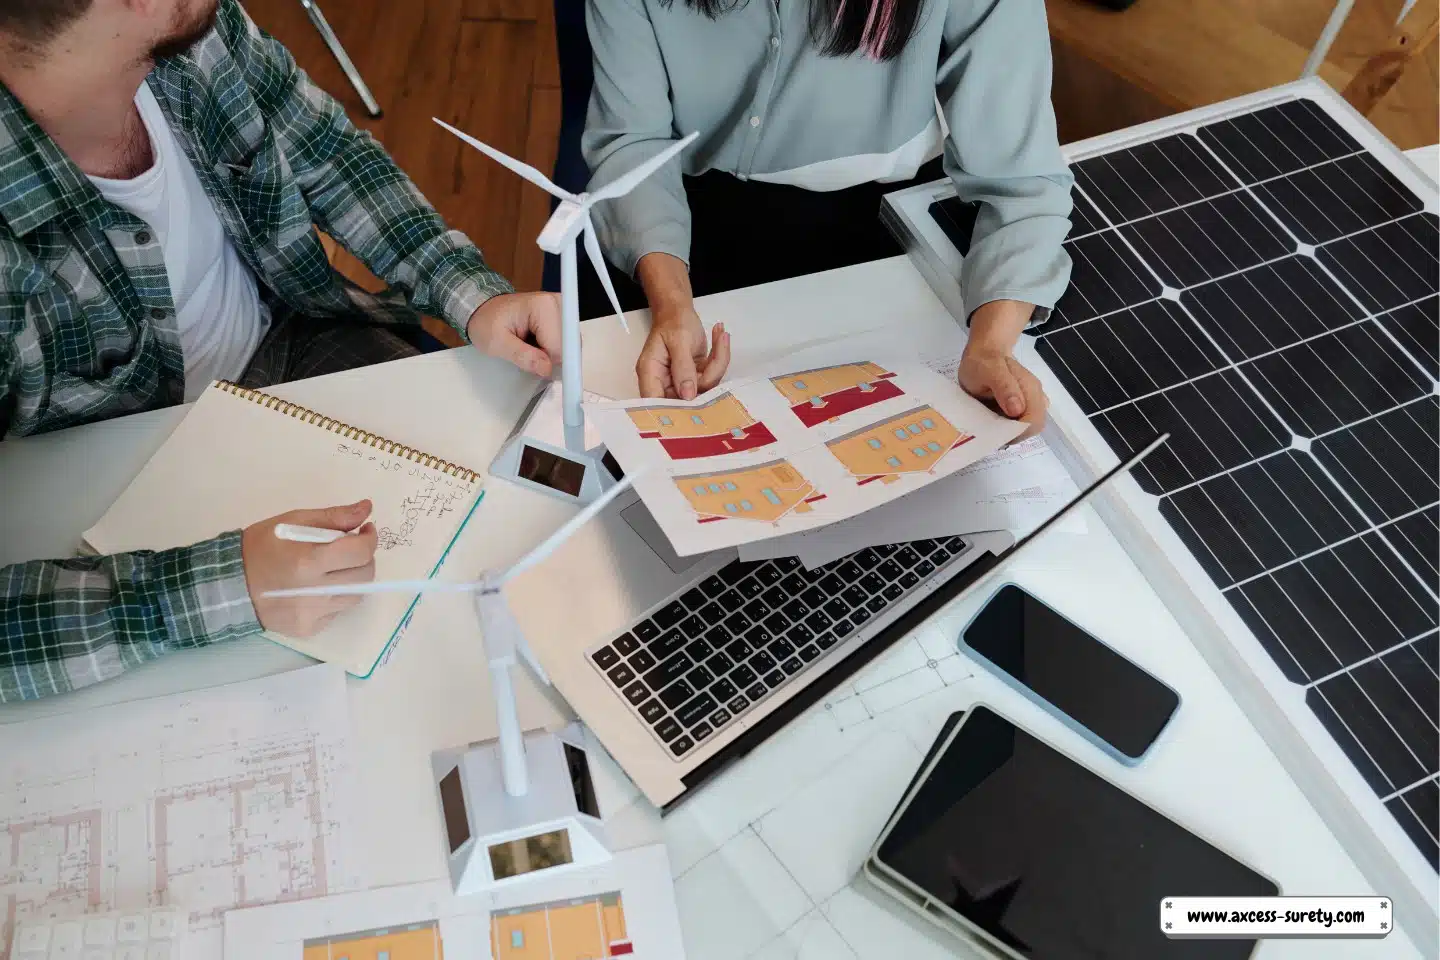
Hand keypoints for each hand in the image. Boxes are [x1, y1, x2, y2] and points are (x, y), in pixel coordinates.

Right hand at [241, 501, 378, 636]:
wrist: (229, 585)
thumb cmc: (260, 548)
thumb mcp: (293, 522)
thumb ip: (334, 517)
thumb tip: (366, 509)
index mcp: (308, 561)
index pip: (360, 552)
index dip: (369, 538)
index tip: (364, 530)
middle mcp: (314, 593)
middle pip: (364, 575)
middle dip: (363, 558)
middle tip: (349, 549)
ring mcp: (312, 615)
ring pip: (355, 596)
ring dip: (352, 578)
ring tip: (333, 568)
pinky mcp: (309, 629)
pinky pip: (337, 611)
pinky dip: (335, 597)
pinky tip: (316, 588)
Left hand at [467, 292, 562, 375]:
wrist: (485, 310)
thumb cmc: (487, 322)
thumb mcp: (496, 343)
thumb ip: (522, 356)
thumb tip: (546, 368)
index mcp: (544, 306)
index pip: (560, 347)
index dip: (548, 363)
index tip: (535, 368)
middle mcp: (558, 304)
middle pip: (568, 347)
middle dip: (548, 358)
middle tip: (526, 353)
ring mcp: (562, 309)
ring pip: (569, 347)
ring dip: (550, 355)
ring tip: (529, 347)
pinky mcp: (563, 317)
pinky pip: (565, 343)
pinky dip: (551, 350)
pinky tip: (536, 344)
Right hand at [636, 307, 730, 398]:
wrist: (678, 312)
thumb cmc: (672, 322)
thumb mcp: (678, 340)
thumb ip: (682, 368)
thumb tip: (688, 395)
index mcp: (651, 374)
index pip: (657, 403)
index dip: (676, 411)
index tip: (698, 402)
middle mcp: (665, 383)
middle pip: (688, 399)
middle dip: (707, 377)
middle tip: (716, 359)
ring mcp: (682, 382)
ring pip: (705, 387)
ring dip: (717, 362)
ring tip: (721, 335)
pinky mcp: (696, 378)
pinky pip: (712, 376)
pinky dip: (720, 357)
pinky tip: (720, 336)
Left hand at [957, 346, 1047, 439]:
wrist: (983, 354)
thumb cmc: (984, 361)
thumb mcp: (990, 371)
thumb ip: (1004, 387)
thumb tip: (1017, 410)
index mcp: (1030, 388)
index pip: (1034, 421)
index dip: (1017, 432)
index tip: (996, 432)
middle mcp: (1035, 397)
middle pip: (1033, 427)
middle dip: (1013, 434)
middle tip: (990, 430)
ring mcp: (1029, 403)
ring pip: (1027, 428)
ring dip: (1009, 433)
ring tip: (989, 426)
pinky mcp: (1022, 407)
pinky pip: (1019, 424)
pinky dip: (1007, 429)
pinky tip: (992, 423)